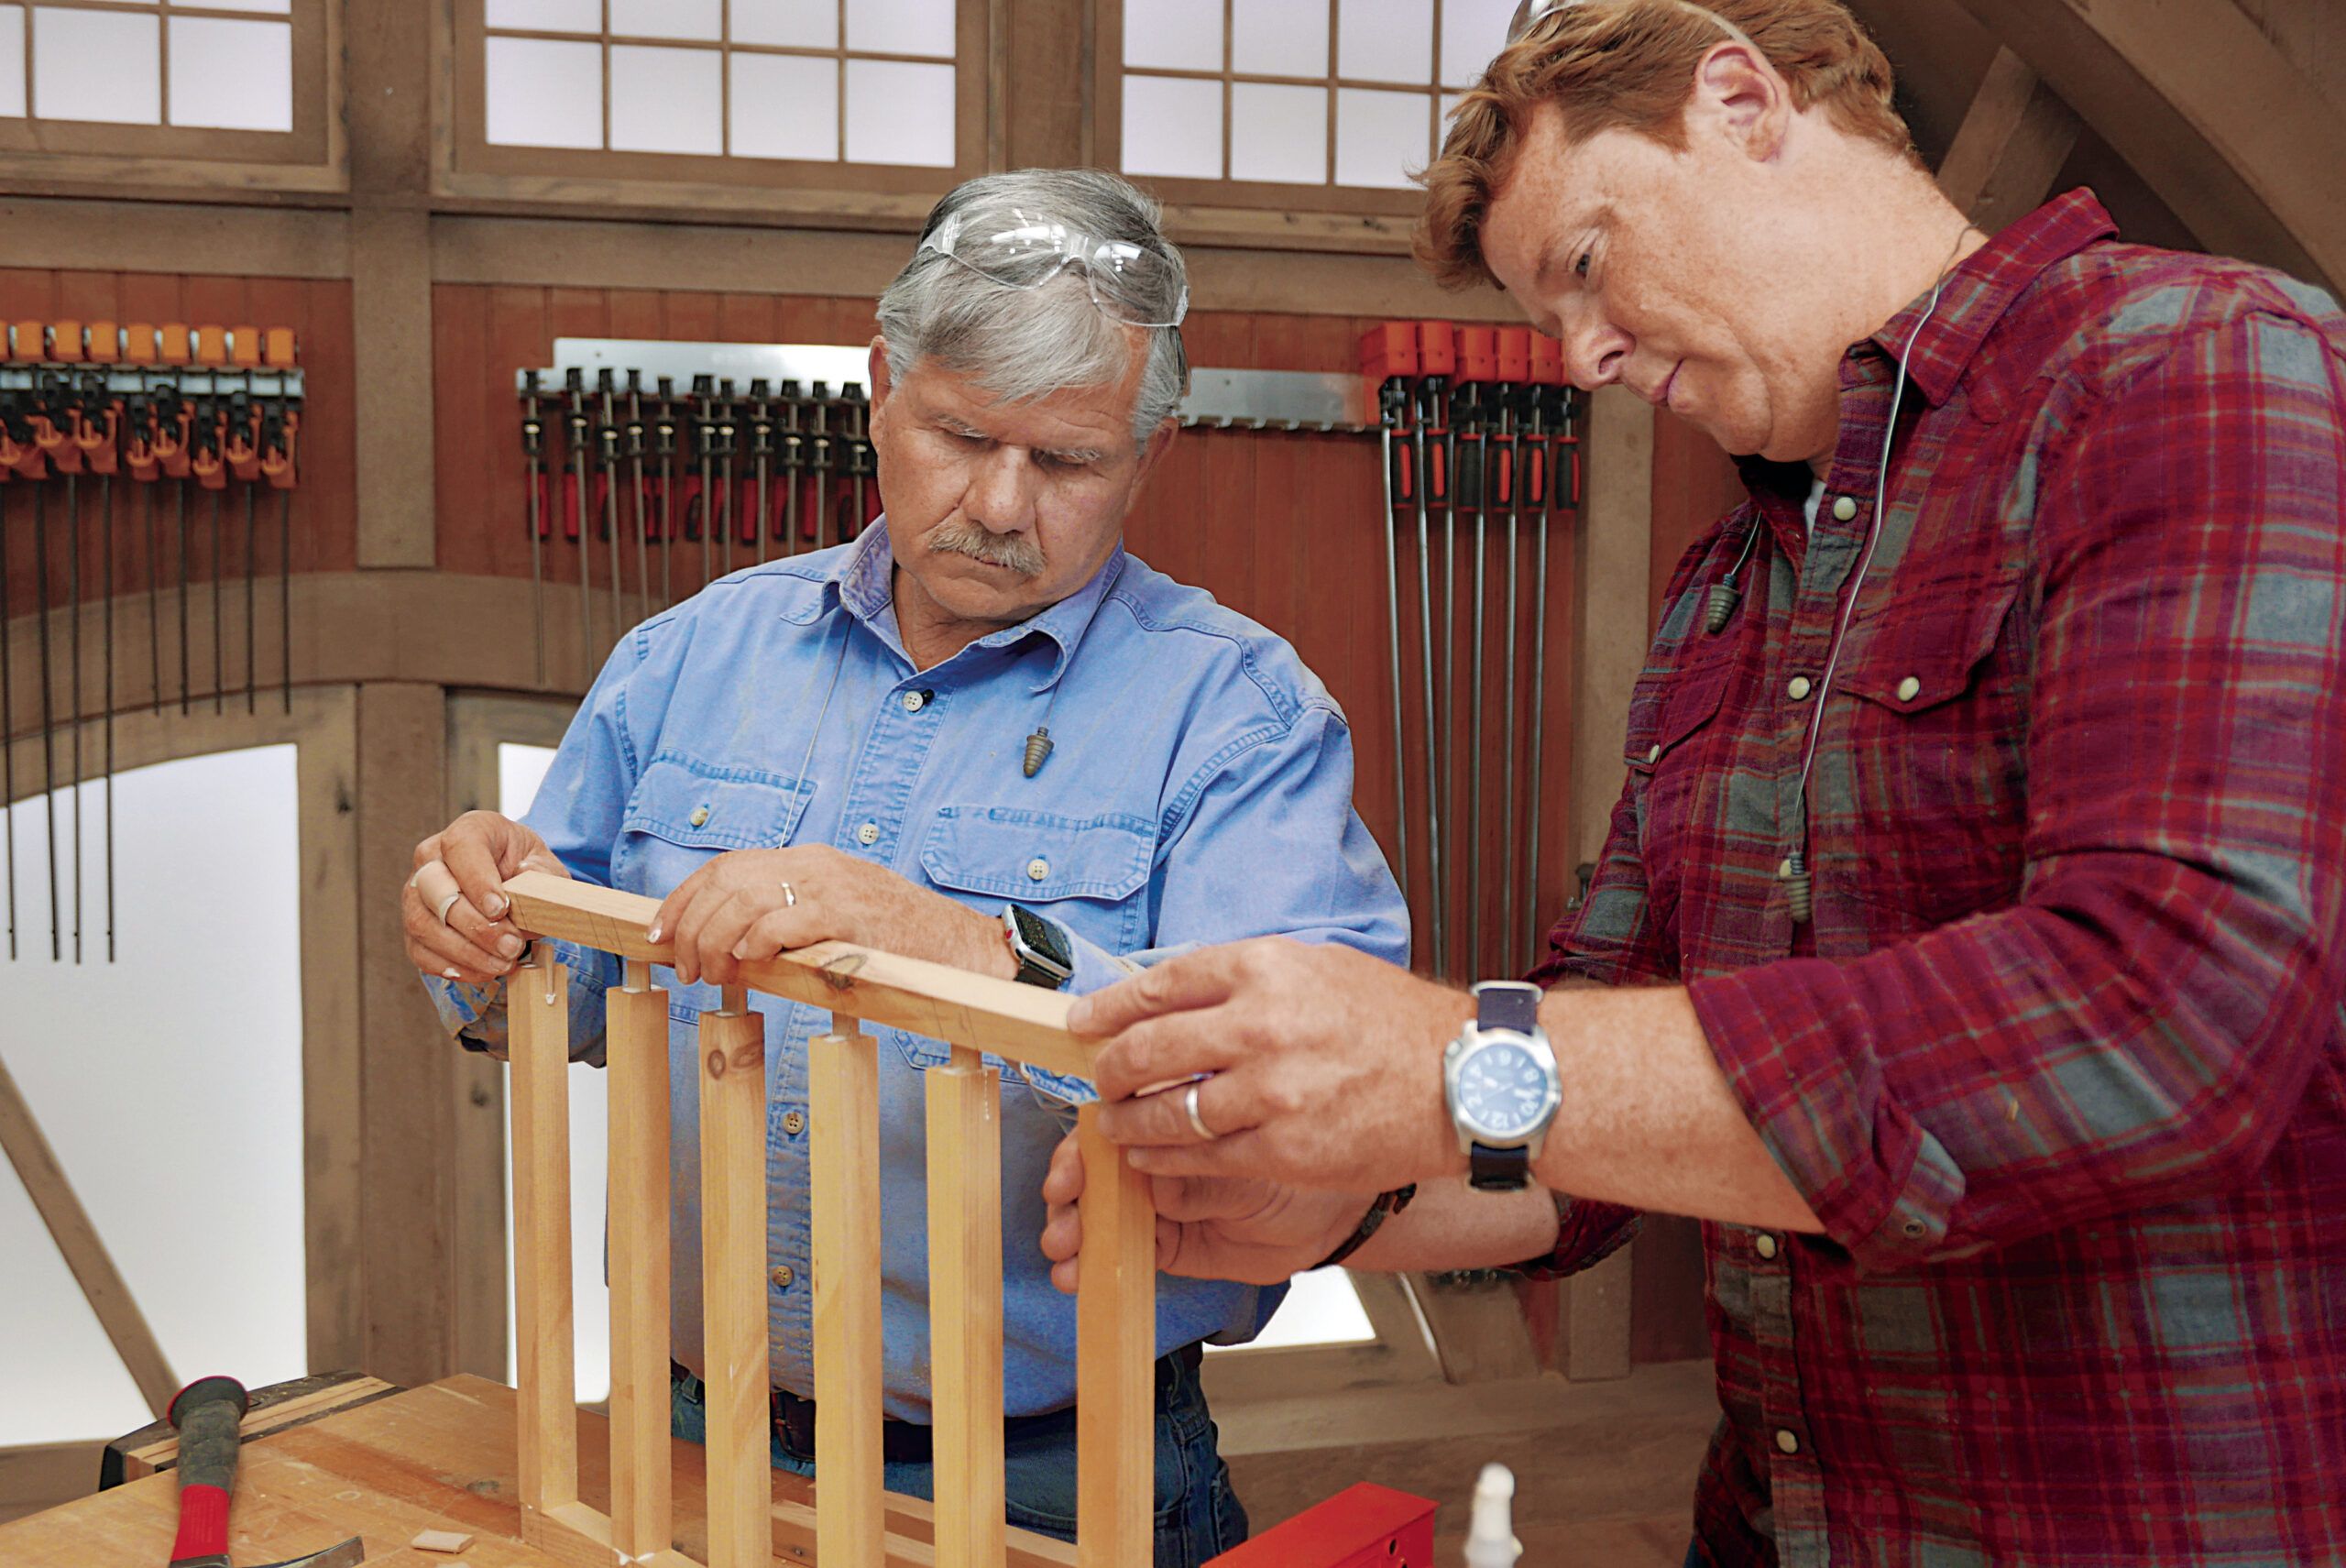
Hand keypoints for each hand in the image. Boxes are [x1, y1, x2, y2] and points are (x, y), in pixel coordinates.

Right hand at [406, 811, 569, 984]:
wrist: (511, 880)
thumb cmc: (525, 868)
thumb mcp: (545, 864)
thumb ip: (541, 873)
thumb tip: (525, 879)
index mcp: (469, 831)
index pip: (460, 848)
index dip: (477, 880)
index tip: (501, 909)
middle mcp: (432, 858)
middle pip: (435, 889)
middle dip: (475, 925)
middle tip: (510, 946)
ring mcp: (416, 893)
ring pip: (423, 924)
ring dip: (465, 952)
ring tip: (503, 963)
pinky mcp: (415, 925)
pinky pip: (421, 951)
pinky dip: (453, 967)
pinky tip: (484, 971)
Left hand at [647, 844, 1016, 987]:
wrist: (959, 945)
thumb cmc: (896, 938)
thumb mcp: (833, 914)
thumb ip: (787, 918)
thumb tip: (728, 946)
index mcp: (806, 859)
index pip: (725, 866)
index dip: (684, 899)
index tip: (660, 932)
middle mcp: (814, 864)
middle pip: (727, 881)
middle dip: (691, 925)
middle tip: (685, 966)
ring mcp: (833, 887)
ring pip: (746, 901)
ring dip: (715, 941)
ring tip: (712, 974)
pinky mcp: (850, 917)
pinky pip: (786, 922)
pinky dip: (757, 941)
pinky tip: (750, 962)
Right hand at [1039, 1130, 1372, 1291]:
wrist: (1331, 1215)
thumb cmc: (1300, 1163)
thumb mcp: (1249, 1165)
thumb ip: (1195, 1174)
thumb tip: (1139, 1171)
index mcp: (1171, 1115)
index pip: (1112, 1124)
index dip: (1083, 1148)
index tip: (1070, 1171)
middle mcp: (1156, 1154)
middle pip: (1092, 1168)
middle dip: (1068, 1188)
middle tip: (1062, 1207)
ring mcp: (1156, 1200)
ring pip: (1096, 1211)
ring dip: (1070, 1227)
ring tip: (1063, 1246)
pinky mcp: (1162, 1243)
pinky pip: (1116, 1252)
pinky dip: (1088, 1264)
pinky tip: (1073, 1273)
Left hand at [1070, 939, 1473, 1192]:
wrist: (1460, 1080)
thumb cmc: (1392, 1023)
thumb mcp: (1316, 967)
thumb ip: (1244, 978)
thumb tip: (1170, 993)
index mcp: (1265, 969)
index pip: (1160, 985)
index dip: (1110, 1007)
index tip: (1084, 1021)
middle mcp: (1262, 1025)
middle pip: (1149, 1049)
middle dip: (1108, 1069)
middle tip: (1098, 1078)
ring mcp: (1272, 1092)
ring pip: (1166, 1112)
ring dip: (1128, 1123)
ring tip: (1117, 1125)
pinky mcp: (1284, 1148)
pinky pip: (1201, 1158)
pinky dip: (1165, 1160)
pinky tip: (1152, 1158)